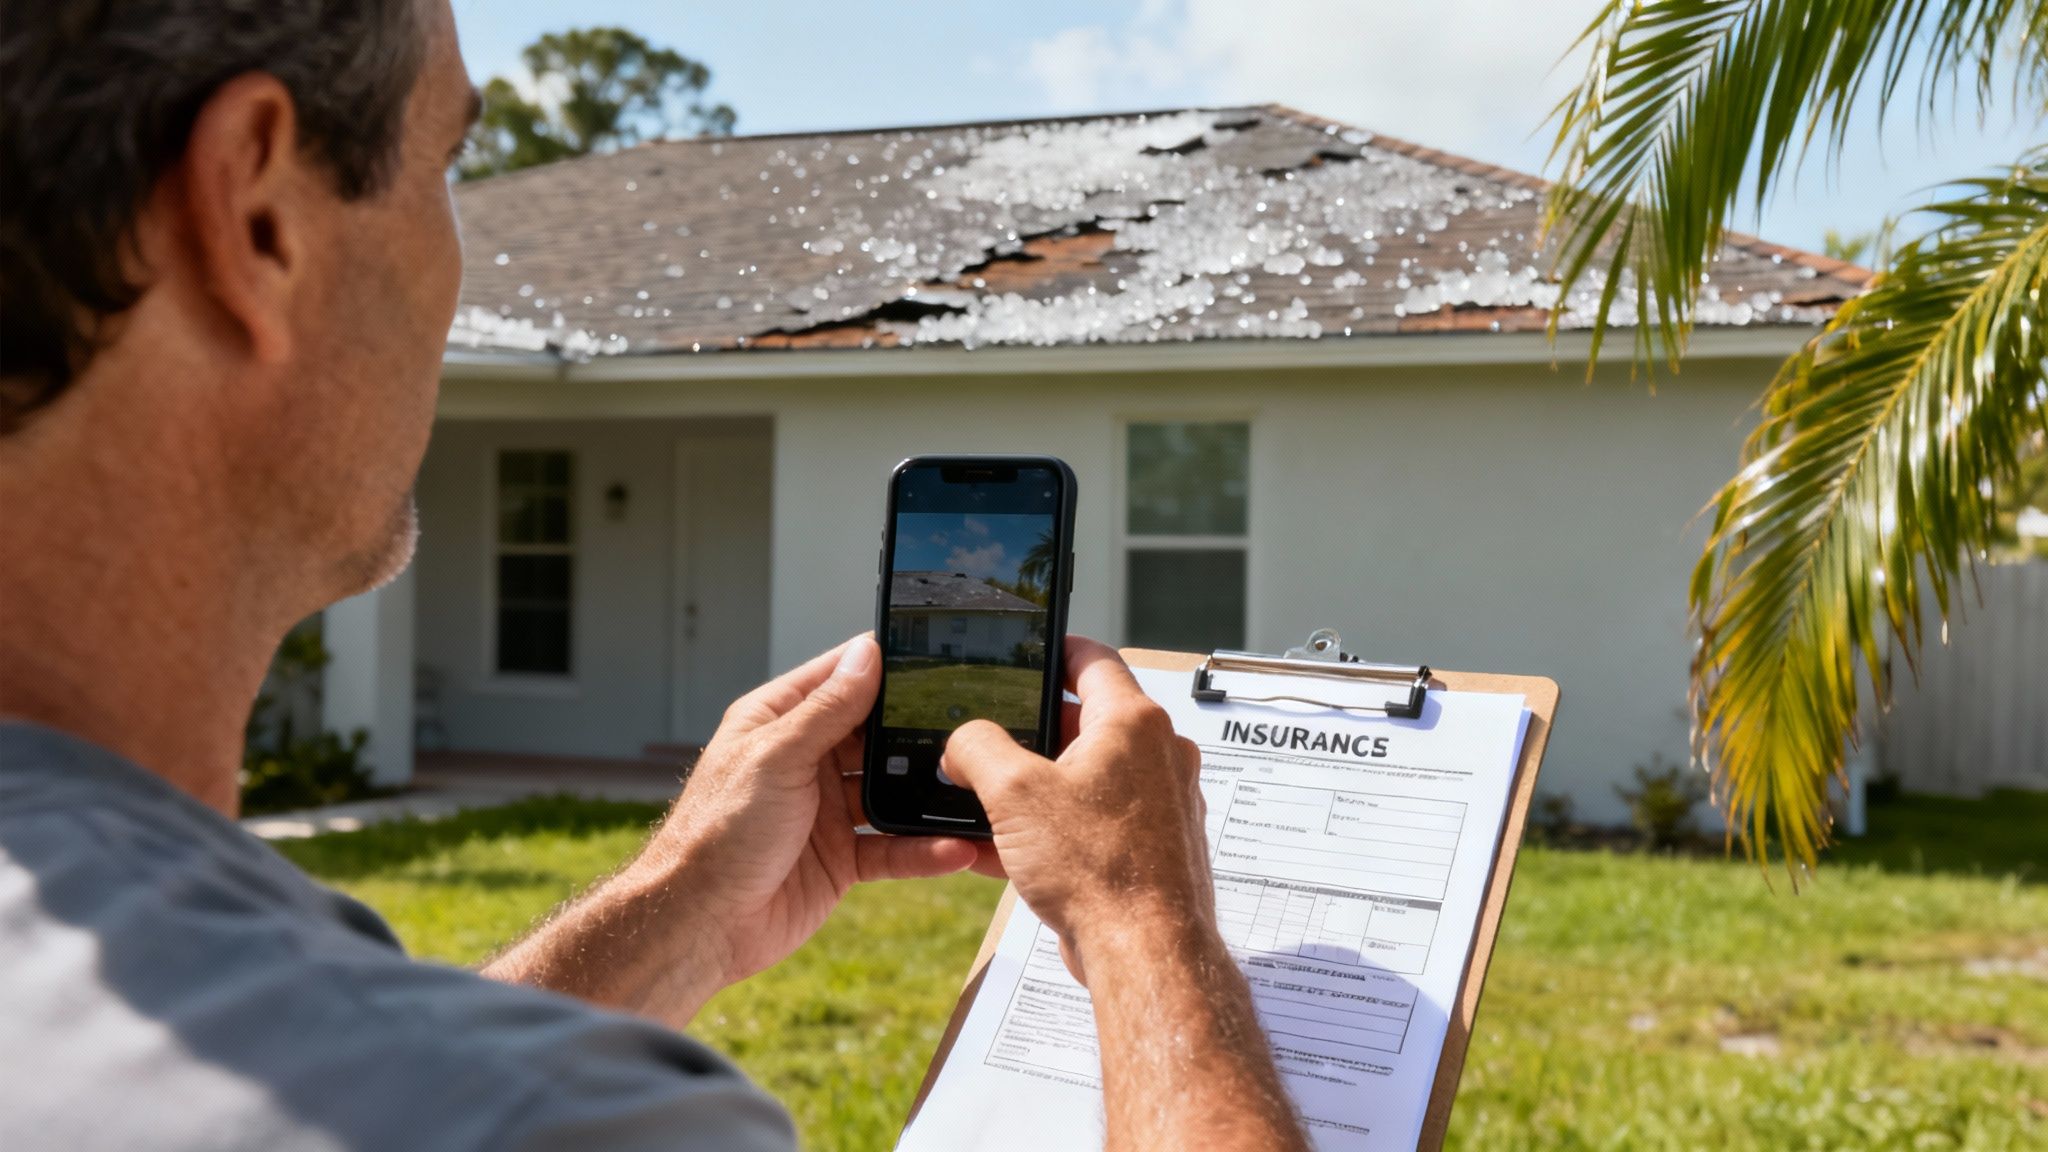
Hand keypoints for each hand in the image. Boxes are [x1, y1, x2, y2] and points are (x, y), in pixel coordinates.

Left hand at [650, 635, 978, 986]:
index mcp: (779, 723)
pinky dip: (922, 850)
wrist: (700, 923)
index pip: (839, 679)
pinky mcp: (841, 859)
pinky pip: (892, 848)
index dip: (882, 666)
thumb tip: (867, 654)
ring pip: (891, 793)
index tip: (932, 656)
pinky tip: (955, 848)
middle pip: (874, 735)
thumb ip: (827, 709)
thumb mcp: (777, 757)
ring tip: (971, 789)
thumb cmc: (716, 833)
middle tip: (970, 726)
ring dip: (926, 795)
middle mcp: (805, 762)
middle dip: (917, 733)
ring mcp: (826, 811)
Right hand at [941, 637, 1212, 984]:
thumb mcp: (1013, 794)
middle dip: (1031, 732)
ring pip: (1087, 777)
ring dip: (1039, 786)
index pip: (1093, 658)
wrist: (1144, 954)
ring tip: (991, 800)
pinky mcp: (1151, 848)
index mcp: (1133, 723)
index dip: (1052, 650)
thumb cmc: (1100, 872)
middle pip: (1087, 720)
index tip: (1027, 654)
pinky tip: (1008, 852)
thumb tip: (963, 742)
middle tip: (990, 739)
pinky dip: (1056, 828)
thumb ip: (977, 749)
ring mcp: (1160, 804)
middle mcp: (1158, 756)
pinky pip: (1095, 823)